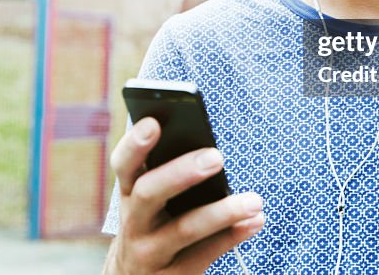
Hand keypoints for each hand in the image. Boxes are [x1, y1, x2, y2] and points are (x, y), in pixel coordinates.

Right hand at [103, 117, 264, 273]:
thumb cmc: (153, 224)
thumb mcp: (149, 202)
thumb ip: (169, 175)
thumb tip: (209, 152)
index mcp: (129, 193)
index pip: (123, 164)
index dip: (135, 144)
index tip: (153, 123)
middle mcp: (134, 222)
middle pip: (149, 193)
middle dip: (181, 173)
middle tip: (216, 156)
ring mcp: (150, 252)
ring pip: (185, 229)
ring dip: (223, 212)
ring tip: (254, 200)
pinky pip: (206, 254)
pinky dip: (233, 236)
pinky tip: (255, 221)